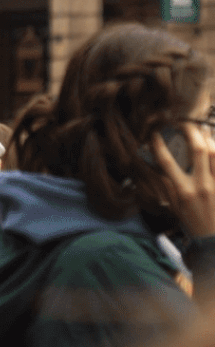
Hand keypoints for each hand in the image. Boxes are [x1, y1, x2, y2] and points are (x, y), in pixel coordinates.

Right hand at [153, 123, 214, 238]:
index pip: (166, 161)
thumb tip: (155, 165)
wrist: (214, 243)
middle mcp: (202, 186)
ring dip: (210, 139)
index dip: (158, 143)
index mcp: (184, 191)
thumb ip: (167, 184)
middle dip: (191, 130)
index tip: (154, 132)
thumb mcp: (175, 206)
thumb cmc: (193, 223)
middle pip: (198, 149)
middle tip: (185, 122)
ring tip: (205, 131)